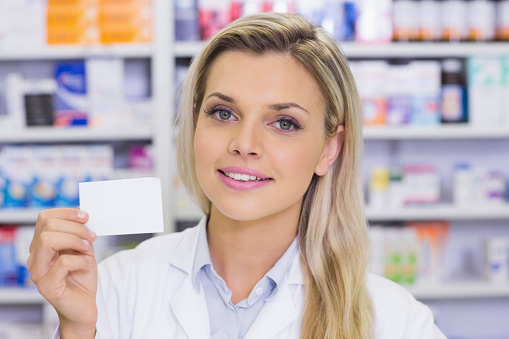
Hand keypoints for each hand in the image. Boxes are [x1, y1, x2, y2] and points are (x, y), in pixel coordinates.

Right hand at [27, 208, 97, 337]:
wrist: (84, 305)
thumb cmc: (81, 276)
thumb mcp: (84, 248)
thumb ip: (80, 231)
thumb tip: (81, 208)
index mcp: (41, 246)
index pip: (44, 218)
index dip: (67, 213)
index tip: (86, 217)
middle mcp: (35, 258)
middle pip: (48, 226)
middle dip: (75, 227)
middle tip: (91, 237)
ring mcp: (38, 272)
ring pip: (49, 240)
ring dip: (75, 240)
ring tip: (87, 249)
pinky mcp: (47, 286)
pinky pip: (63, 262)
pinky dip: (81, 260)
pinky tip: (87, 265)